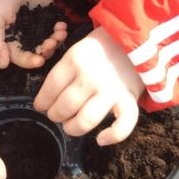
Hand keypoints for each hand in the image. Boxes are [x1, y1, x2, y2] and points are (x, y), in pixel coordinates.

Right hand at [0, 0, 66, 68]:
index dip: (32, 61)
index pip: (23, 58)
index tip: (40, 60)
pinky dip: (61, 29)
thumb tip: (3, 66)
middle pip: (41, 52)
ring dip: (57, 41)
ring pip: (51, 42)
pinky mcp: (48, 17)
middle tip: (52, 42)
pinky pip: (57, 28)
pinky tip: (61, 25)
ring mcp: (39, 28)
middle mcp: (27, 39)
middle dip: (48, 50)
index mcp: (12, 44)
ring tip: (60, 33)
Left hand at [33, 27, 143, 144]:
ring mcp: (111, 89)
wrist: (137, 39)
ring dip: (73, 128)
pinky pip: (123, 125)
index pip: (51, 87)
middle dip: (55, 115)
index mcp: (75, 58)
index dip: (42, 101)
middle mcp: (91, 75)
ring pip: (85, 119)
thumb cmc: (103, 45)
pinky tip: (101, 139)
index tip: (41, 106)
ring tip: (69, 125)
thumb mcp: (79, 48)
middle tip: (56, 115)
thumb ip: (66, 69)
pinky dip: (112, 136)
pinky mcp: (129, 99)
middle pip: (65, 106)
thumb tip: (48, 96)